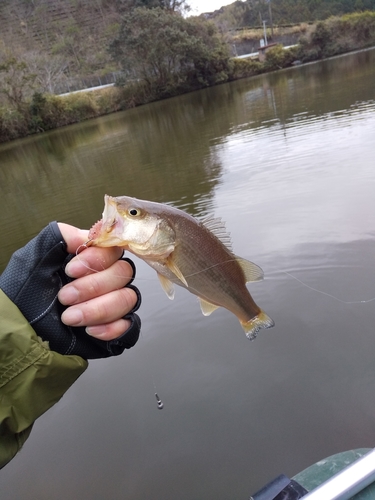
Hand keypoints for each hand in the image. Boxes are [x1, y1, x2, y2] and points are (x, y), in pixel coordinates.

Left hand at [0, 222, 140, 358]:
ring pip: (127, 298)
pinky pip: (129, 324)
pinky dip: (111, 328)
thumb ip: (61, 236)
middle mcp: (107, 277)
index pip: (114, 248)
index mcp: (91, 257)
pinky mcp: (116, 326)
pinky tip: (89, 330)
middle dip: (93, 286)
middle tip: (65, 297)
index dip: (98, 258)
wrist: (23, 329)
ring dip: (99, 309)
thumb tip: (88, 235)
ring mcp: (114, 302)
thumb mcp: (36, 257)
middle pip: (123, 273)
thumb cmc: (27, 292)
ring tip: (70, 317)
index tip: (71, 270)